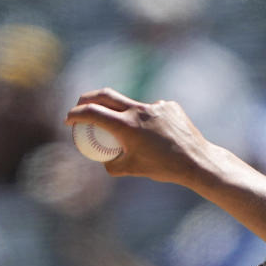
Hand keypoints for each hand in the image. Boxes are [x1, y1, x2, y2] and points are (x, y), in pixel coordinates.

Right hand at [64, 88, 213, 186]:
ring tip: (136, 136)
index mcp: (126, 126)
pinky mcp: (170, 106)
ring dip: (123, 114)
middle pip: (104, 95)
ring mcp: (155, 106)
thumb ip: (111, 165)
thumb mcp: (131, 170)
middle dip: (87, 99)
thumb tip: (102, 158)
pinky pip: (152, 110)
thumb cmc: (164, 169)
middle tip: (82, 107)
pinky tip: (160, 136)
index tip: (69, 120)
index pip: (91, 112)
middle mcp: (139, 111)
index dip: (75, 114)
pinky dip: (149, 121)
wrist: (197, 162)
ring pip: (131, 104)